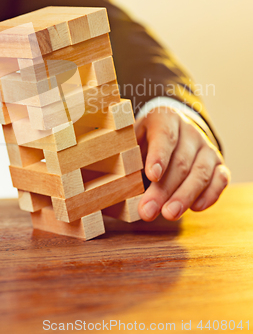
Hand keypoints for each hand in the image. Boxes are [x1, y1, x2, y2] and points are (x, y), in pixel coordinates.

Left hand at [134, 106, 229, 220]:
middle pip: (180, 161)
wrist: (173, 131)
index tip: (152, 175)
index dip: (158, 156)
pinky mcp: (218, 164)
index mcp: (165, 118)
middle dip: (163, 189)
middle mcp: (190, 130)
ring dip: (184, 196)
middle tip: (148, 211)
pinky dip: (210, 195)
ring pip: (201, 172)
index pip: (164, 136)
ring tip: (169, 214)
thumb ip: (126, 158)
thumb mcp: (133, 139)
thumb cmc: (146, 140)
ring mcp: (207, 147)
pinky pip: (220, 180)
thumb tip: (113, 187)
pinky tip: (195, 208)